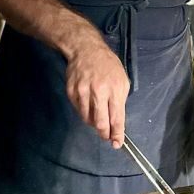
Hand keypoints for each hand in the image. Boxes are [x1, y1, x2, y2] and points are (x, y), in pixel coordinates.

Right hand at [65, 34, 129, 148]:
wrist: (86, 50)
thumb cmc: (108, 65)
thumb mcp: (122, 80)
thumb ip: (120, 100)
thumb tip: (117, 121)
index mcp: (114, 89)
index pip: (116, 117)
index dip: (117, 133)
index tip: (117, 144)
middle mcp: (98, 92)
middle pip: (100, 122)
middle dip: (104, 133)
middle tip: (106, 136)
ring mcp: (82, 92)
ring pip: (87, 119)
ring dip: (94, 123)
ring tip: (98, 117)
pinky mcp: (71, 92)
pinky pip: (79, 110)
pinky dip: (85, 112)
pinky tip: (89, 105)